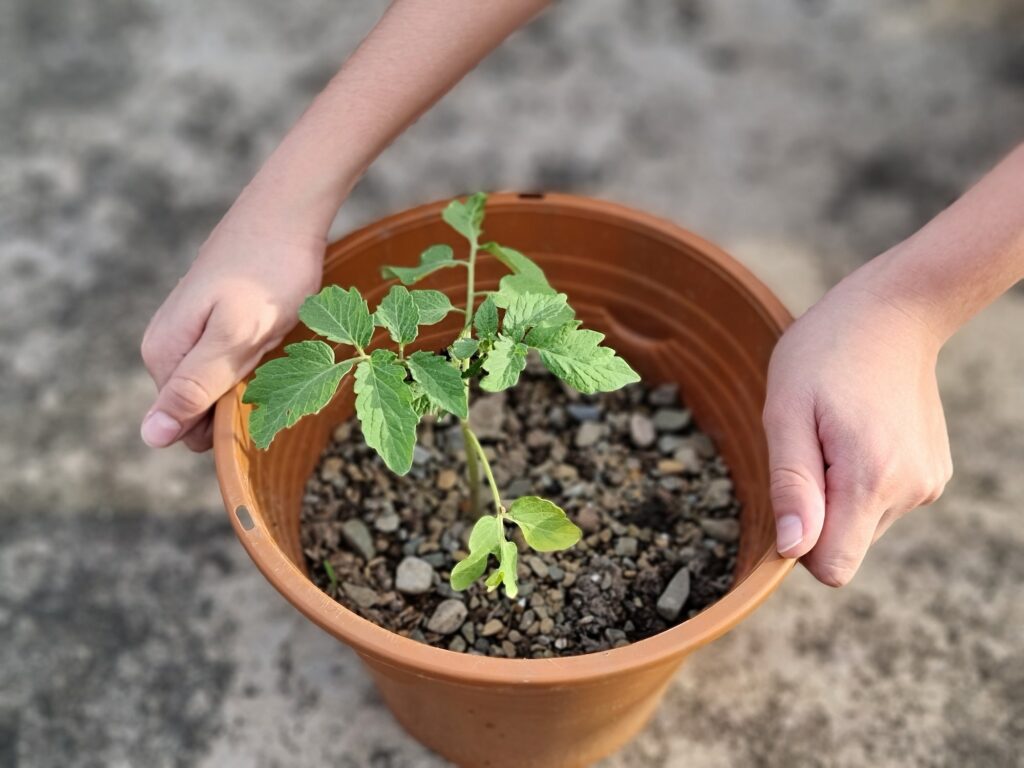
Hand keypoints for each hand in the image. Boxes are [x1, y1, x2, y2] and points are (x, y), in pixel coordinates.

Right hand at [140, 198, 324, 450]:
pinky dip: (259, 352)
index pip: (186, 428)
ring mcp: (190, 329)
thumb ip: (194, 386)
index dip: (228, 421)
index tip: (258, 387)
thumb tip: (149, 438)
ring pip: (221, 382)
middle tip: (269, 355)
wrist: (289, 211)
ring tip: (272, 336)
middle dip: (241, 396)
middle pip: (203, 407)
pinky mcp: (213, 317)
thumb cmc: (269, 273)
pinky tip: (273, 326)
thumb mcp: (235, 337)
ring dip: (254, 373)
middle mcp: (168, 345)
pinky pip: (233, 358)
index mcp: (163, 355)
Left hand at [763, 260, 952, 585]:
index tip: (789, 492)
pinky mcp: (933, 474)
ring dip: (837, 491)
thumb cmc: (825, 354)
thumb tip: (792, 550)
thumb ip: (792, 485)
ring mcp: (928, 484)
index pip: (832, 566)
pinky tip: (857, 430)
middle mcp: (911, 491)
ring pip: (861, 524)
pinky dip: (859, 479)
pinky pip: (880, 502)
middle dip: (816, 508)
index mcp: (871, 478)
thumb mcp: (786, 412)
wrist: (892, 313)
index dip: (798, 541)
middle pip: (844, 545)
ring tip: (834, 431)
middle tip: (811, 443)